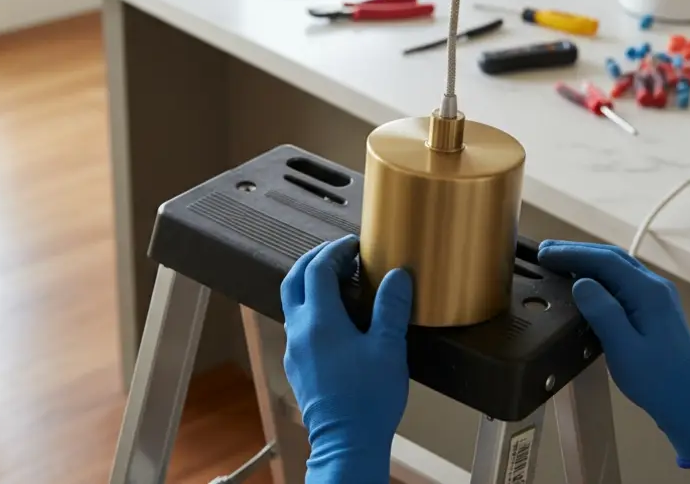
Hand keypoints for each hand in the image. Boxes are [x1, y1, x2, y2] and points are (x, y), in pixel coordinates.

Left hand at [281, 236, 411, 482]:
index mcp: (319, 320)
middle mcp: (299, 330)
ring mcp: (293, 350)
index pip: (318, 269)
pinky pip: (297, 326)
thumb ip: (391, 308)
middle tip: (337, 253)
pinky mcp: (297, 367)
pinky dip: (311, 309)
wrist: (346, 443)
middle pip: (294, 280)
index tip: (354, 245)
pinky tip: (335, 319)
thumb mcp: (388, 348)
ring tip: (338, 282)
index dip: (336, 251)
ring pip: (292, 303)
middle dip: (313, 260)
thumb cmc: (368, 398)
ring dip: (310, 284)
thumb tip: (397, 275)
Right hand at [536, 240, 689, 469]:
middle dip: (577, 251)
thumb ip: (603, 313)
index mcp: (649, 292)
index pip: (606, 261)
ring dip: (588, 261)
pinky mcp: (655, 307)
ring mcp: (658, 296)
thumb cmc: (656, 380)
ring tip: (558, 260)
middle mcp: (655, 286)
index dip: (573, 254)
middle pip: (613, 257)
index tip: (544, 254)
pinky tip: (584, 281)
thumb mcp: (624, 349)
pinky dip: (599, 275)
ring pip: (618, 267)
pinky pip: (623, 281)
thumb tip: (580, 283)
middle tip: (545, 251)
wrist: (689, 402)